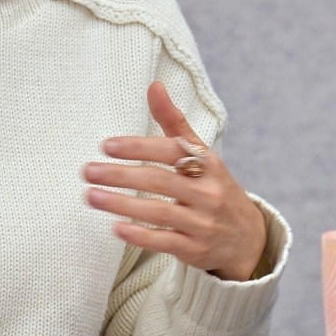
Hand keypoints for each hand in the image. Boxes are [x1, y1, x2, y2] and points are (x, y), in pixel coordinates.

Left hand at [83, 82, 270, 281]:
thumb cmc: (215, 189)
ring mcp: (202, 223)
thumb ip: (175, 123)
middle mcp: (207, 193)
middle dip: (121, 176)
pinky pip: (165, 242)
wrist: (249, 238)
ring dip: (121, 204)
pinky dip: (140, 235)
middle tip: (87, 171)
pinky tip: (115, 228)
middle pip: (160, 181)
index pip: (172, 151)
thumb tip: (154, 86)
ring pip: (159, 212)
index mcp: (208, 165)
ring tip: (91, 196)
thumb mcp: (203, 155)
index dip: (139, 147)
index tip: (107, 145)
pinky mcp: (195, 250)